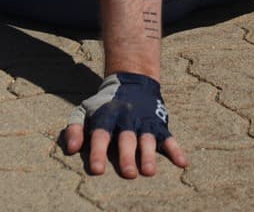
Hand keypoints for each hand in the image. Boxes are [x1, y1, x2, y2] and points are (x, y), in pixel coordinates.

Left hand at [59, 72, 186, 178]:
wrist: (133, 80)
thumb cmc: (105, 104)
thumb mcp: (85, 110)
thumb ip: (75, 129)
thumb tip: (71, 150)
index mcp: (107, 116)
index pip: (101, 134)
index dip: (98, 152)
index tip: (97, 170)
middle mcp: (126, 119)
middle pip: (126, 139)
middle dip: (127, 156)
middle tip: (128, 174)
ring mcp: (144, 122)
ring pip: (147, 139)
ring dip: (149, 155)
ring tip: (149, 171)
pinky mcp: (159, 124)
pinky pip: (169, 137)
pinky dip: (176, 150)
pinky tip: (182, 162)